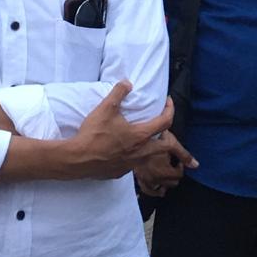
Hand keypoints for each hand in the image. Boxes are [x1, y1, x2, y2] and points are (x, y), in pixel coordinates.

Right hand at [62, 85, 186, 179]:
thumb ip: (119, 93)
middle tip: (179, 146)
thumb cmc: (93, 134)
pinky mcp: (120, 173)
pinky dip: (135, 160)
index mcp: (140, 135)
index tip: (168, 102)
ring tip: (149, 146)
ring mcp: (131, 165)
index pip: (165, 121)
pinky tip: (126, 155)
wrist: (77, 159)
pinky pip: (133, 166)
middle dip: (176, 145)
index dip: (170, 109)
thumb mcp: (105, 108)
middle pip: (167, 147)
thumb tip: (128, 83)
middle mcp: (141, 152)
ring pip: (150, 158)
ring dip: (153, 151)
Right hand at [134, 131, 196, 195]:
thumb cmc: (154, 137)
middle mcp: (154, 178)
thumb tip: (196, 165)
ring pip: (160, 188)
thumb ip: (184, 155)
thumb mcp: (172, 143)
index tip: (177, 160)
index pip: (178, 175)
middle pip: (171, 183)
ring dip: (165, 183)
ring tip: (166, 175)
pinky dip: (154, 190)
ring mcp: (145, 179)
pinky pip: (147, 190)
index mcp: (163, 171)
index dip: (180, 166)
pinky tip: (159, 189)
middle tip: (172, 165)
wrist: (135, 136)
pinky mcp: (137, 177)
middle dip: (173, 175)